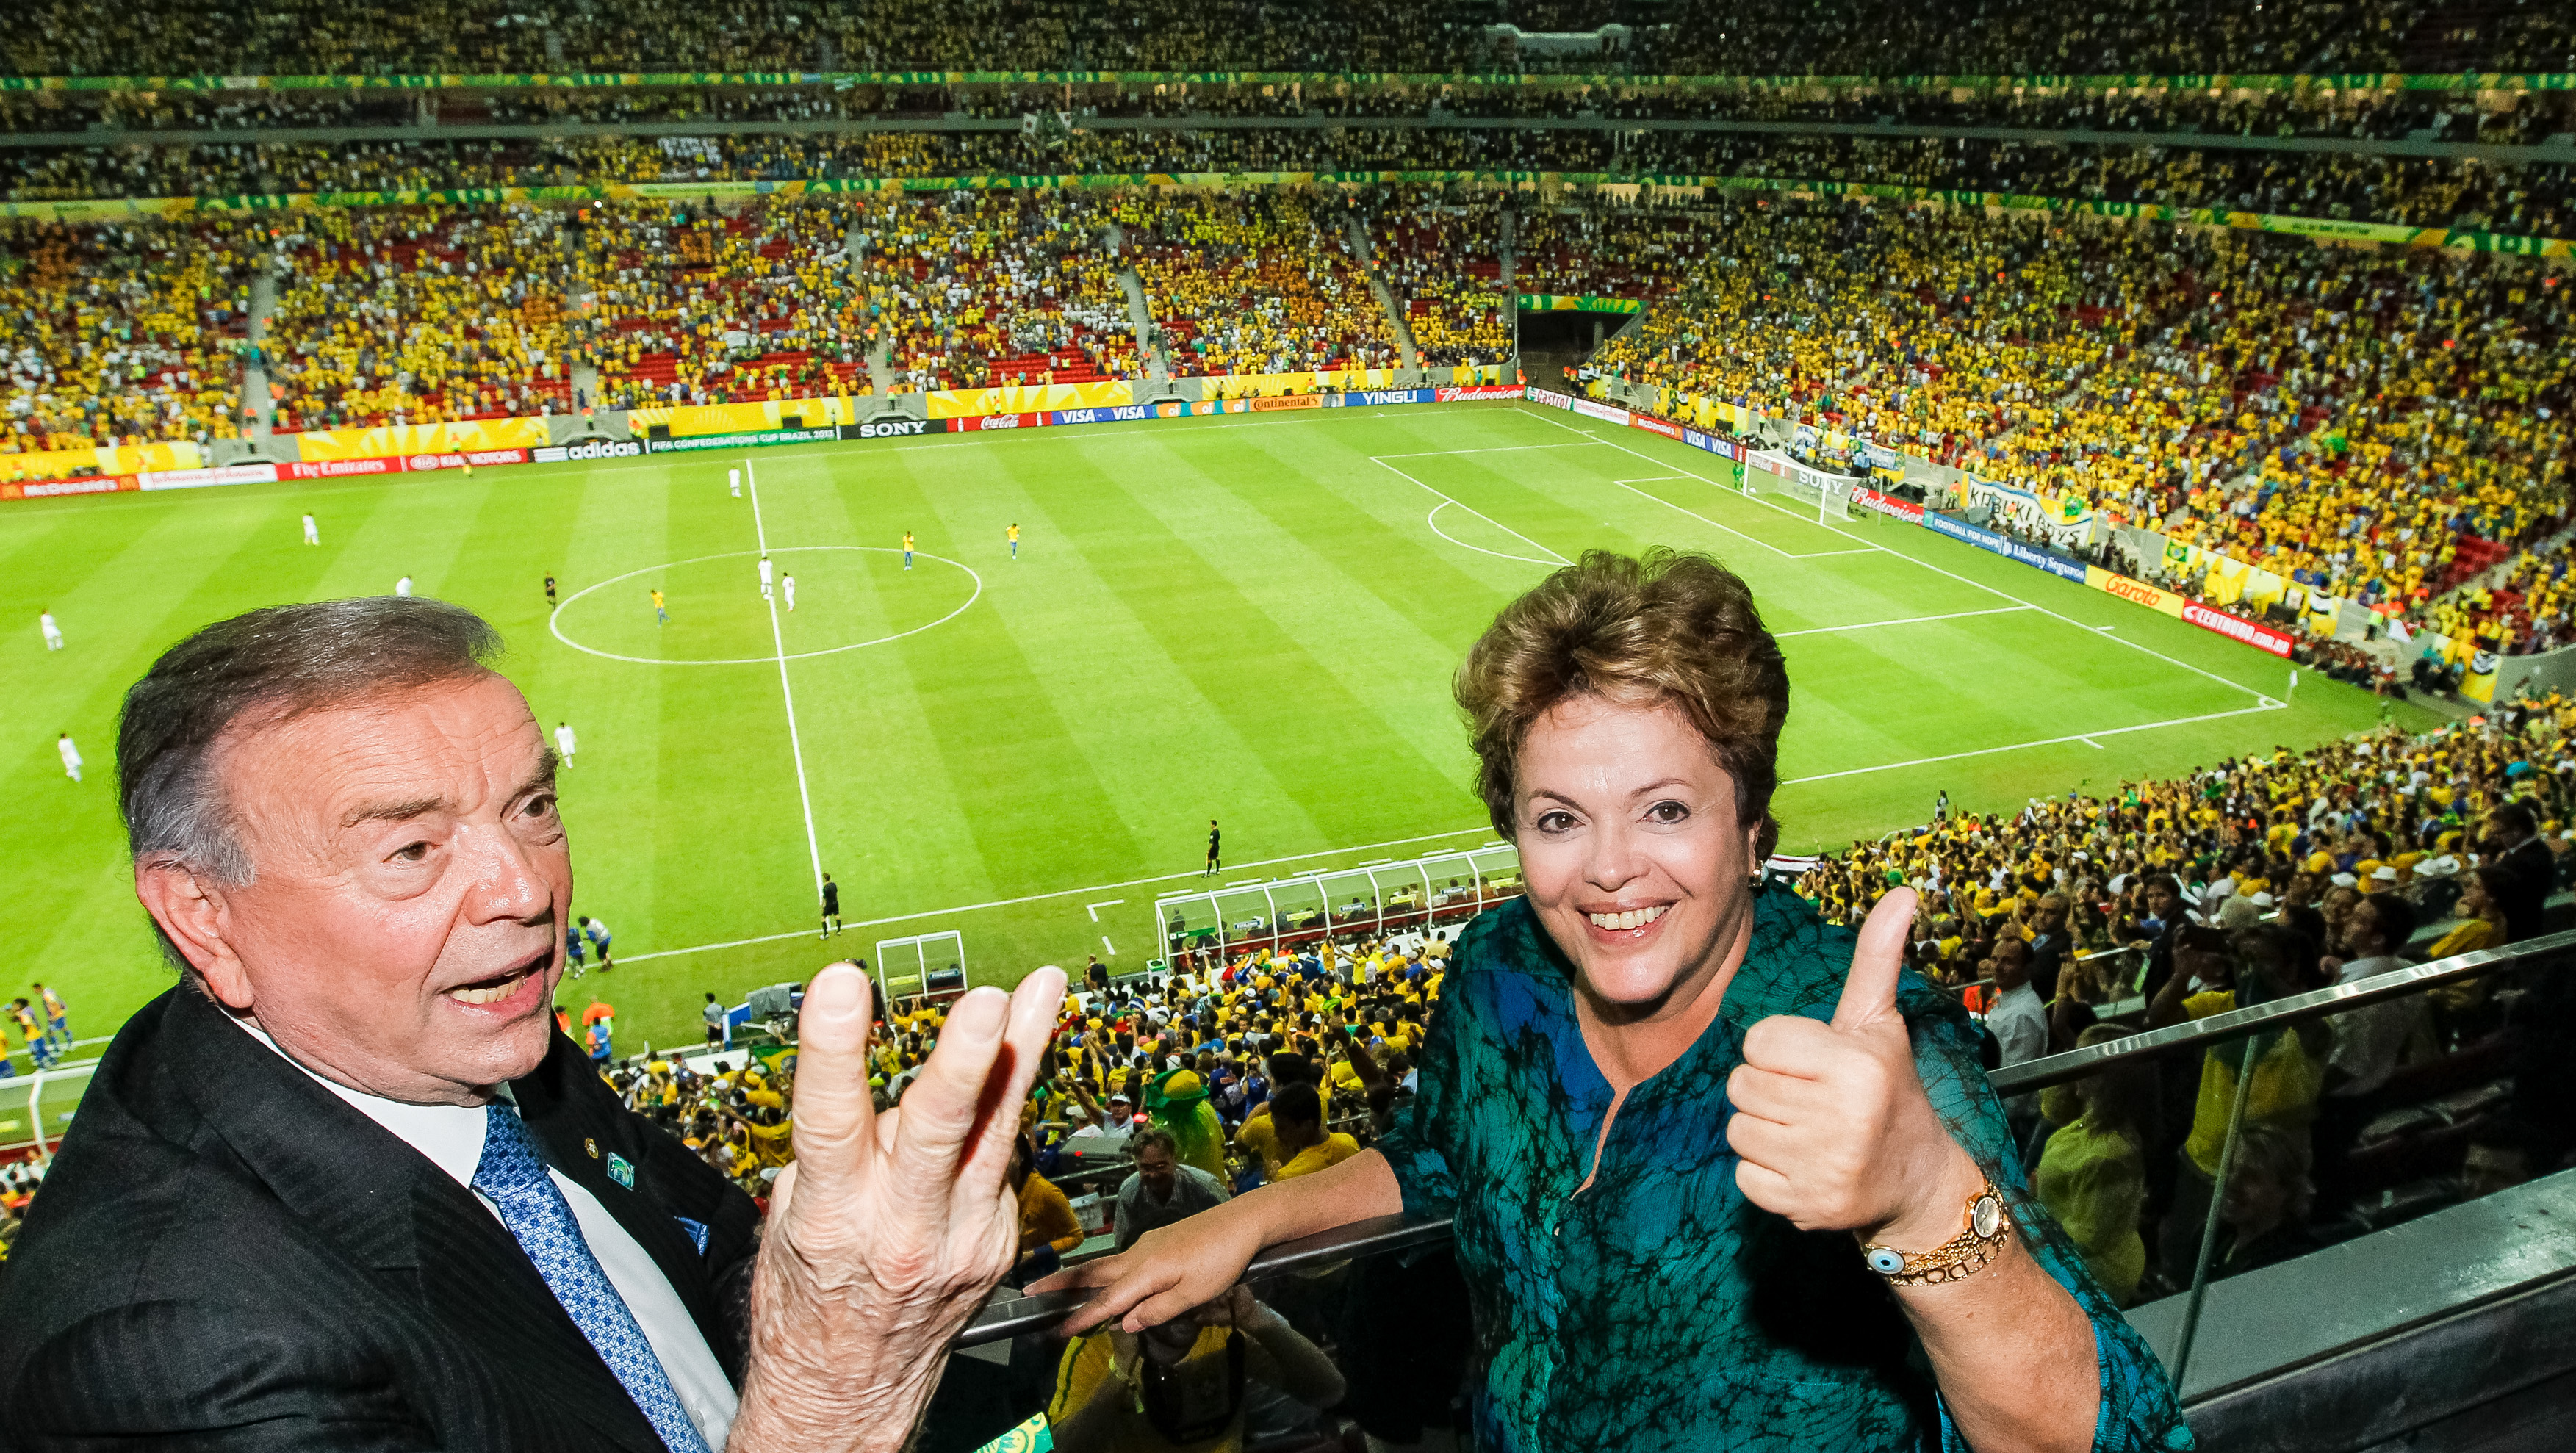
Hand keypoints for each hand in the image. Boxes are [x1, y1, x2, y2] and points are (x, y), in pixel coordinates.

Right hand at [729, 962, 1066, 1452]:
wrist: (850, 1386)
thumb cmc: (812, 1292)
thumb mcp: (798, 1216)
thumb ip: (841, 1148)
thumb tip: (878, 1078)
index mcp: (834, 1212)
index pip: (829, 1118)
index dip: (834, 1048)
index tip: (842, 985)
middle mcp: (903, 1223)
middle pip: (941, 1129)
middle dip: (966, 1061)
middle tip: (987, 1005)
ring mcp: (962, 1236)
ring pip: (999, 1130)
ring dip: (1023, 1051)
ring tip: (1043, 990)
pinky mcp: (997, 1241)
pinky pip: (1001, 1157)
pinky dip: (1001, 1110)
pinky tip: (1008, 1067)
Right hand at [1028, 1195, 1268, 1334]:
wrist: (1241, 1222)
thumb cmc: (1221, 1262)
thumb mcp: (1193, 1295)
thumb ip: (1157, 1310)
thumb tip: (1123, 1322)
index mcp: (1145, 1272)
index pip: (1105, 1301)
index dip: (1080, 1318)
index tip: (1055, 1330)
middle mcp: (1137, 1255)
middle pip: (1091, 1272)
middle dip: (1060, 1283)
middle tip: (1030, 1292)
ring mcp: (1145, 1244)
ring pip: (1104, 1264)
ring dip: (1079, 1276)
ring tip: (1056, 1287)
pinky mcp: (1155, 1240)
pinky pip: (1121, 1260)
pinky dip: (1103, 1272)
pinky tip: (1107, 1281)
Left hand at [1725, 889, 1981, 1250]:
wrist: (1917, 1182)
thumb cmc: (1887, 1089)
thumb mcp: (1878, 1023)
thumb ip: (1876, 958)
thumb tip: (1901, 892)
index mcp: (1855, 1064)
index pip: (1759, 1040)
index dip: (1779, 1049)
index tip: (1814, 1064)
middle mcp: (1841, 1116)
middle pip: (1741, 1084)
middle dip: (1768, 1088)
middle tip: (1810, 1100)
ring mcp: (1822, 1166)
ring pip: (1737, 1128)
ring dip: (1763, 1129)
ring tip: (1807, 1131)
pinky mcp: (1803, 1206)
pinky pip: (1742, 1175)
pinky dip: (1764, 1171)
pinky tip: (1802, 1164)